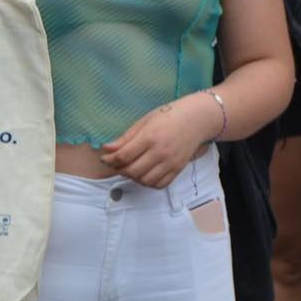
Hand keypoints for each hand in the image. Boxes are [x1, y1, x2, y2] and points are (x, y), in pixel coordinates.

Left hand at [101, 95, 217, 188]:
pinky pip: (160, 184)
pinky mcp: (178, 169)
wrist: (195, 119)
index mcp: (149, 137)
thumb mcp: (143, 122)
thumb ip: (125, 138)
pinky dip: (149, 183)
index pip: (124, 156)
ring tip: (130, 168)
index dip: (110, 160)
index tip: (104, 158)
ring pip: (145, 181)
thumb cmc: (167, 116)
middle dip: (120, 170)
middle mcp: (161, 152)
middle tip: (116, 164)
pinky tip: (144, 174)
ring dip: (134, 178)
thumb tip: (107, 149)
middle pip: (133, 171)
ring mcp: (171, 163)